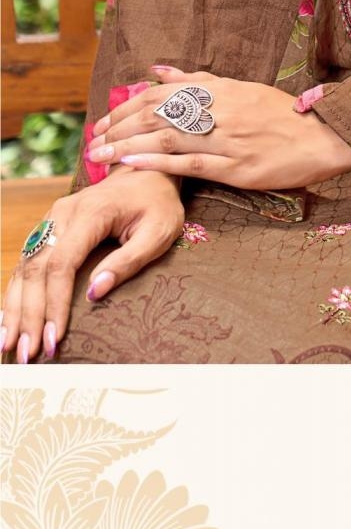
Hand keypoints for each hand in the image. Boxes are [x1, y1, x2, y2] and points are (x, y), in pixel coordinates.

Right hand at [1, 171, 183, 363]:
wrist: (148, 174)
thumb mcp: (159, 231)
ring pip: (23, 267)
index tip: (54, 338)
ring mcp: (51, 220)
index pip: (62, 264)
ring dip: (14, 310)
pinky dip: (15, 295)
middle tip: (27, 354)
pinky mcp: (48, 229)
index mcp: (91, 213)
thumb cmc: (157, 205)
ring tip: (9, 347)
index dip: (54, 304)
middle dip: (29, 315)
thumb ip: (128, 260)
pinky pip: (25, 263)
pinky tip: (9, 321)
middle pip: (35, 269)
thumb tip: (95, 293)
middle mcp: (62, 214)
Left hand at [86, 64, 350, 191]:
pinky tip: (133, 164)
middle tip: (95, 139)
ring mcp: (228, 137)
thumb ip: (201, 80)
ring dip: (128, 145)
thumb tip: (160, 69)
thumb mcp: (243, 89)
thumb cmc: (284, 114)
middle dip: (121, 126)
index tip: (109, 117)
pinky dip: (157, 162)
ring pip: (168, 137)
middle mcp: (222, 108)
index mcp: (223, 88)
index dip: (131, 104)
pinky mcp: (235, 166)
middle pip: (159, 113)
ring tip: (100, 155)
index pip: (165, 91)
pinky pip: (190, 162)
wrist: (325, 137)